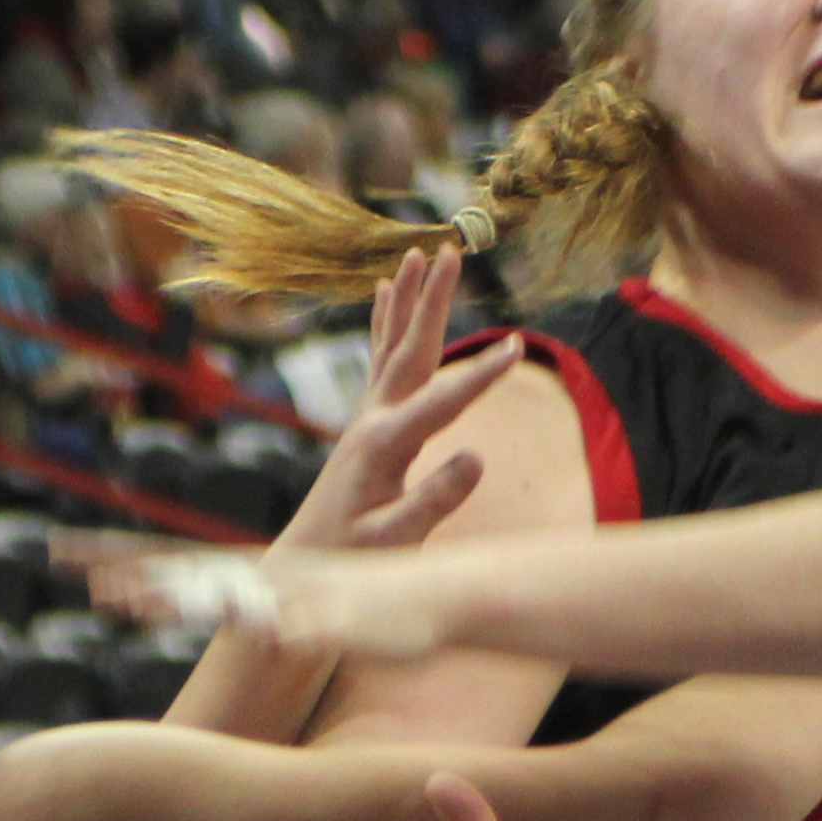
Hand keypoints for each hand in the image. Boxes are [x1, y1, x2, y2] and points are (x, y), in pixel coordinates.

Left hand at [81, 535, 431, 663]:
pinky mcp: (345, 620)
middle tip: (87, 585)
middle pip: (198, 577)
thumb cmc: (382, 612)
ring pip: (244, 596)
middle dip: (144, 580)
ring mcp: (309, 598)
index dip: (125, 561)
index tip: (67, 559)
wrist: (452, 597)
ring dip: (194, 599)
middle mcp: (276, 579)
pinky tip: (253, 626)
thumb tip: (245, 634)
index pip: (180, 564)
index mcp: (263, 576)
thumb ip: (276, 622)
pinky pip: (306, 624)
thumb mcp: (317, 618)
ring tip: (149, 605)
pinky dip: (277, 623)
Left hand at [89, 248, 517, 583]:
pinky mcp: (365, 425)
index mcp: (384, 447)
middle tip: (450, 251)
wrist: (305, 569)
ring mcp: (366, 419)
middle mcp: (372, 422)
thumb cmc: (352, 561)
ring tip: (418, 255)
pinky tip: (384, 292)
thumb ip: (434, 501)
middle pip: (410, 350)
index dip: (481, 376)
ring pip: (392, 347)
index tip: (516, 347)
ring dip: (407, 300)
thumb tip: (477, 457)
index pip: (442, 402)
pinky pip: (379, 361)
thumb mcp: (395, 542)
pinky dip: (384, 323)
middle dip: (433, 300)